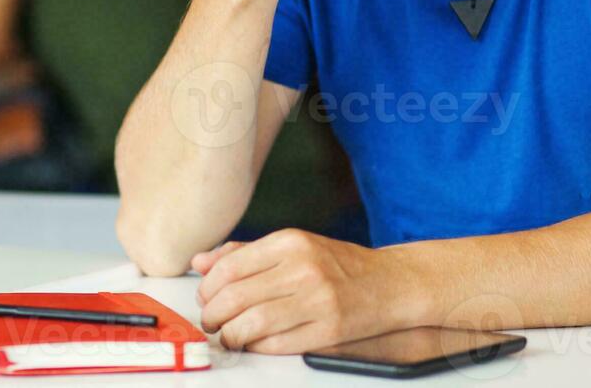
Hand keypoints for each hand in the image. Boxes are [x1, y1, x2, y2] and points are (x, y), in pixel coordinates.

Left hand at [192, 229, 402, 353]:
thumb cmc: (338, 265)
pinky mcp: (328, 331)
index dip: (208, 289)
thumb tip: (201, 262)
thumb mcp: (294, 246)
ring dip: (230, 335)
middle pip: (235, 298)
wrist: (389, 283)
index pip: (229, 268)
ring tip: (229, 335)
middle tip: (211, 321)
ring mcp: (317, 301)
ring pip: (251, 324)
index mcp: (291, 242)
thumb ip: (245, 253)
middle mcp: (303, 268)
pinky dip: (256, 347)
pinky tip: (254, 342)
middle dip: (212, 315)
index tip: (206, 298)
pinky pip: (276, 345)